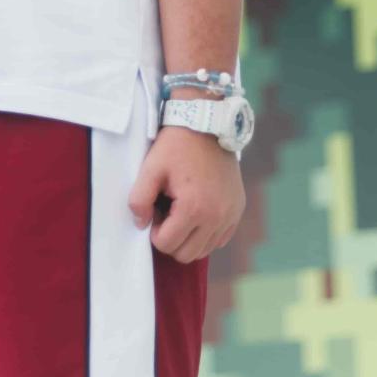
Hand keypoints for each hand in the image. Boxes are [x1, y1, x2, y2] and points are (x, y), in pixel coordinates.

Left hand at [127, 128, 244, 262]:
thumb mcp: (151, 167)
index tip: (156, 207)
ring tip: (181, 209)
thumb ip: (138, 199)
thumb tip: (140, 224)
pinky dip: (206, 232)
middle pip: (186, 254)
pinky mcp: (238, 210)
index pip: (166, 245)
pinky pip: (219, 239)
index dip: (154, 230)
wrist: (207, 122)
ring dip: (189, 237)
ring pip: (204, 250)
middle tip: (167, 209)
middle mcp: (217, 217)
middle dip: (171, 237)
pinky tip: (197, 209)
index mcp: (194, 208)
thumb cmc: (176, 145)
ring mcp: (231, 215)